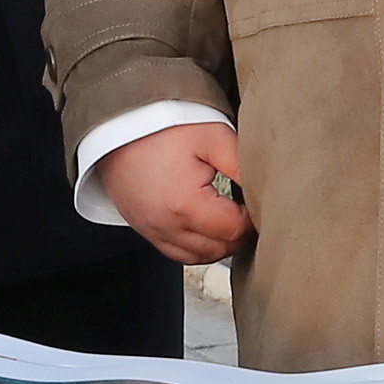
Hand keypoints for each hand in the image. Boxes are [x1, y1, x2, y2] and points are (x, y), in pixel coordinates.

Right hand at [98, 120, 252, 265]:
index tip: (260, 202)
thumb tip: (266, 189)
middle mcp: (167, 226)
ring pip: (198, 257)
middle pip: (219, 250)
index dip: (254, 219)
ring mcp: (152, 231)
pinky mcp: (144, 229)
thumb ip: (242, 164)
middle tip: (250, 212)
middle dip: (240, 235)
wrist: (117, 126)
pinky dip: (197, 248)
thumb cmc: (163, 128)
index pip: (235, 230)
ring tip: (232, 221)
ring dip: (220, 245)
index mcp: (186, 205)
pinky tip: (207, 228)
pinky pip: (177, 254)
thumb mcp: (212, 136)